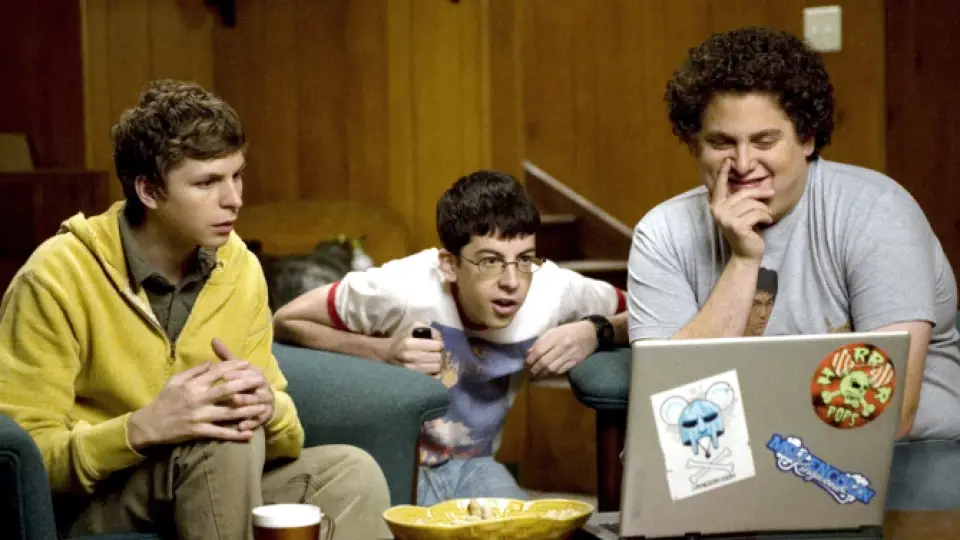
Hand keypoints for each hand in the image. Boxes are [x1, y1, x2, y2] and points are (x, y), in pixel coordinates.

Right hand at [127, 357, 268, 449]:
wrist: (149, 424)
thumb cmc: (163, 401)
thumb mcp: (175, 381)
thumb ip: (194, 372)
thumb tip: (211, 362)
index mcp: (193, 385)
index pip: (217, 372)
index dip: (233, 366)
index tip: (247, 364)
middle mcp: (198, 399)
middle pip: (227, 390)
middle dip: (246, 384)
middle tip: (262, 381)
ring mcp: (199, 416)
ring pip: (228, 413)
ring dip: (247, 410)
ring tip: (263, 407)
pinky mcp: (198, 431)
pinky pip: (220, 433)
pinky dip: (235, 434)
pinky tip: (249, 434)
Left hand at [212, 338, 273, 431]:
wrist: (265, 402)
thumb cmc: (246, 384)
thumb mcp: (238, 370)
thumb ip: (226, 357)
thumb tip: (213, 339)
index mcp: (256, 373)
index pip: (249, 370)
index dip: (238, 373)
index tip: (225, 375)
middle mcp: (263, 386)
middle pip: (256, 385)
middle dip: (242, 386)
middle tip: (229, 389)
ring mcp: (265, 402)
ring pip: (257, 402)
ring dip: (247, 404)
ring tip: (234, 404)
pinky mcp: (264, 416)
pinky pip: (259, 420)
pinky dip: (251, 423)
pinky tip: (241, 427)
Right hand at [385, 323, 443, 374]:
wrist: (390, 352)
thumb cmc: (403, 337)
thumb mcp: (414, 327)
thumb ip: (430, 329)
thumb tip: (440, 338)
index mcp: (410, 343)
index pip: (436, 345)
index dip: (441, 343)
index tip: (438, 342)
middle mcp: (411, 356)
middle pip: (437, 357)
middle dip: (441, 353)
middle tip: (439, 350)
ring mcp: (413, 366)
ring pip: (436, 366)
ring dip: (439, 362)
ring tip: (437, 357)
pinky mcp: (414, 373)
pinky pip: (431, 373)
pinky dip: (435, 369)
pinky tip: (433, 363)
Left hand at [525, 321, 596, 378]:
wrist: (591, 333)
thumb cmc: (570, 330)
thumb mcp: (554, 331)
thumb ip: (541, 341)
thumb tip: (529, 353)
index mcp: (555, 336)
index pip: (539, 350)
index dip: (530, 359)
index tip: (525, 364)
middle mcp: (562, 346)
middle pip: (544, 362)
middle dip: (534, 369)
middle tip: (529, 373)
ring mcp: (570, 355)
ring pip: (552, 369)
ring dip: (542, 374)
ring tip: (536, 376)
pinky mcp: (576, 362)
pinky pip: (561, 371)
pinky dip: (552, 374)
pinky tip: (547, 375)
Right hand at [709, 158, 773, 260]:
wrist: (746, 254)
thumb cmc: (746, 231)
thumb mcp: (740, 213)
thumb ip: (739, 200)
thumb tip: (754, 185)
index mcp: (716, 206)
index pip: (720, 186)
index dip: (723, 173)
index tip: (728, 160)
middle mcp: (718, 211)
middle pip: (743, 193)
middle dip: (760, 193)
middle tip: (772, 193)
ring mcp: (726, 219)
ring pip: (752, 204)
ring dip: (764, 210)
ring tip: (765, 217)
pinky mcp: (737, 226)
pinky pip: (757, 213)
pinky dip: (765, 217)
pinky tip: (766, 223)